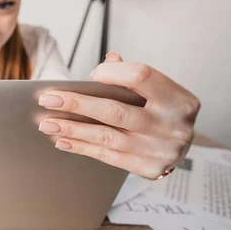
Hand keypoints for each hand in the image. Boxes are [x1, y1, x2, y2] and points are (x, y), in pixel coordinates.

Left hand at [37, 52, 200, 178]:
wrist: (183, 146)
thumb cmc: (164, 111)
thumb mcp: (159, 90)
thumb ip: (132, 76)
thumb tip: (109, 61)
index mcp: (178, 99)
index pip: (141, 77)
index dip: (112, 73)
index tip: (90, 75)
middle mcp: (172, 126)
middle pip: (115, 111)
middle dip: (77, 105)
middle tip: (49, 100)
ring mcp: (160, 150)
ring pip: (106, 137)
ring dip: (72, 129)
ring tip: (47, 123)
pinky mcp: (147, 168)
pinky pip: (107, 156)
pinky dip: (82, 147)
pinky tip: (62, 140)